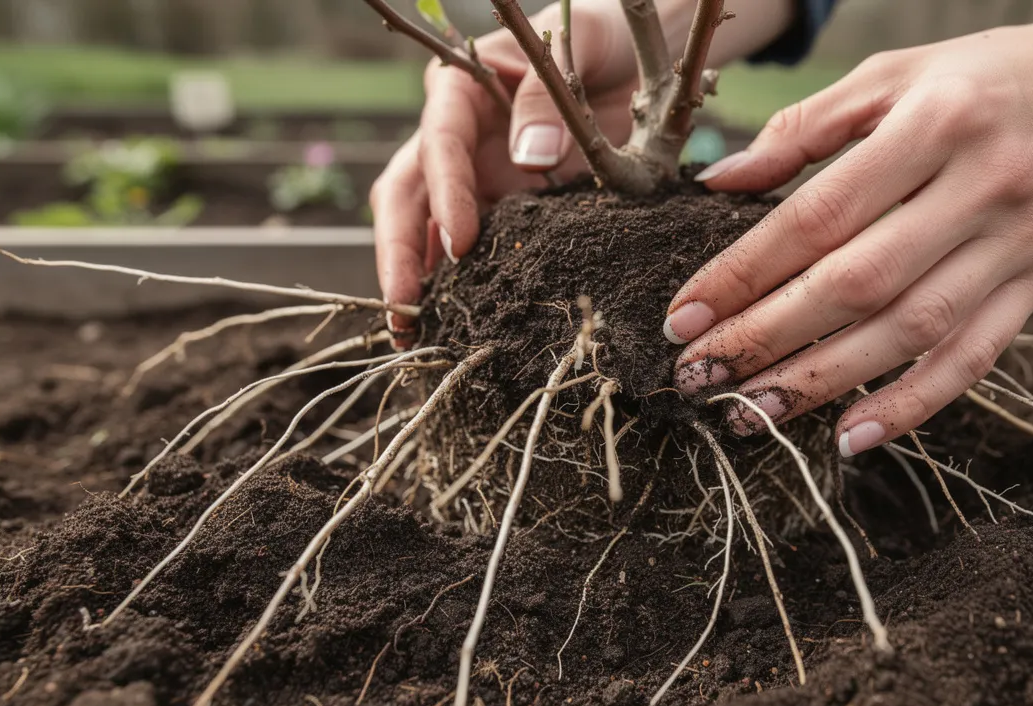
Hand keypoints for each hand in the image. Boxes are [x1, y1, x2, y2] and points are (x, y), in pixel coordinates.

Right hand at [371, 2, 641, 344]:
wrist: (633, 62)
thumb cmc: (597, 44)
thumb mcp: (578, 53)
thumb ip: (547, 101)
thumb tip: (529, 157)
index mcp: (461, 90)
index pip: (438, 143)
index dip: (446, 194)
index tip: (462, 243)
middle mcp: (454, 137)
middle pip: (407, 195)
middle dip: (400, 253)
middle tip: (402, 309)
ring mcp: (471, 177)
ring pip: (423, 228)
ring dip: (415, 278)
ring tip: (412, 334)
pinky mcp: (497, 208)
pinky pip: (466, 249)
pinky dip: (455, 284)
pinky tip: (452, 324)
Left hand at [664, 9, 1032, 455]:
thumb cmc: (993, 74)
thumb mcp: (897, 73)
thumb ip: (806, 126)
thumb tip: (718, 183)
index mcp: (934, 123)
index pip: (819, 215)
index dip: (744, 272)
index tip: (684, 315)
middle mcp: (981, 187)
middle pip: (857, 283)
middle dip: (767, 338)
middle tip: (699, 375)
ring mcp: (1019, 244)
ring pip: (910, 332)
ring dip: (824, 381)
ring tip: (752, 412)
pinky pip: (975, 358)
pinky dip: (914, 404)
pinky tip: (854, 436)